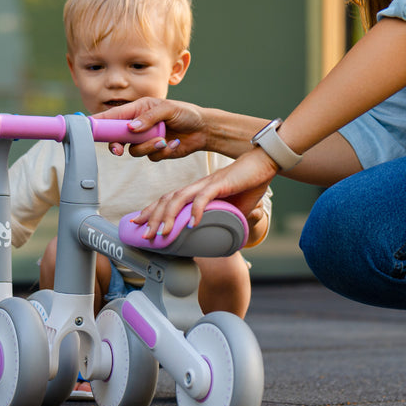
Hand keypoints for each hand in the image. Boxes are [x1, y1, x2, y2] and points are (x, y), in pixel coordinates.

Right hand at [94, 97, 210, 160]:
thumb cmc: (186, 113)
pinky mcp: (155, 151)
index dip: (99, 122)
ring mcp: (145, 139)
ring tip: (164, 140)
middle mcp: (138, 125)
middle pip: (117, 138)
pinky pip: (150, 157)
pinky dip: (162, 152)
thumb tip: (131, 128)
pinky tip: (173, 144)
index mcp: (137, 109)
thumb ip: (149, 117)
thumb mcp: (168, 109)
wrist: (204, 129)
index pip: (113, 116)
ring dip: (148, 147)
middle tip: (119, 149)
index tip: (87, 129)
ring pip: (134, 150)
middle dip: (117, 144)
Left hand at [135, 148, 277, 238]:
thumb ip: (224, 221)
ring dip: (169, 217)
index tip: (140, 224)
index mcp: (197, 191)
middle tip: (144, 235)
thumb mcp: (233, 209)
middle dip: (153, 218)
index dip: (153, 212)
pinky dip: (196, 211)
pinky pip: (204, 198)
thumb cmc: (249, 183)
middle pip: (168, 200)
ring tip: (163, 233)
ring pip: (180, 198)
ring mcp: (207, 184)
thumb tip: (222, 241)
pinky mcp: (220, 183)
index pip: (169, 200)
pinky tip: (192, 224)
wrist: (265, 163)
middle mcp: (197, 186)